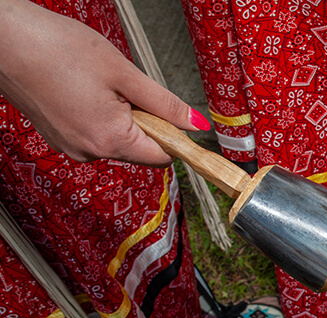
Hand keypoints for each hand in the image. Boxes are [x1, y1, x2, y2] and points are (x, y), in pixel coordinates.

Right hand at [0, 0, 207, 164]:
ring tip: (96, 83)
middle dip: (144, 120)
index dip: (174, 136)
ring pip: (117, 138)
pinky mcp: (59, 136)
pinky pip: (94, 131)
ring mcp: (70, 146)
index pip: (162, 157)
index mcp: (109, 140)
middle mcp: (88, 152)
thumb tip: (195, 125)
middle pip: (140, 148)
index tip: (174, 115)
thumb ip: (164, 103)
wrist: (2, 39)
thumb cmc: (55, 49)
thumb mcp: (123, 72)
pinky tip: (82, 88)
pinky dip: (99, 113)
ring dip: (121, 115)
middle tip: (124, 86)